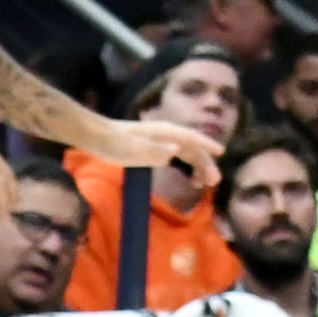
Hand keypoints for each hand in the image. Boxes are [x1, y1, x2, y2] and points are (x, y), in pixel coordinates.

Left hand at [94, 115, 224, 195]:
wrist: (97, 137)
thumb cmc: (113, 142)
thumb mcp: (132, 149)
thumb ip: (154, 150)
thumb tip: (177, 151)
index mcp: (164, 132)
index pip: (191, 138)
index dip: (207, 145)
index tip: (221, 153)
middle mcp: (166, 135)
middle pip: (192, 148)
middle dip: (205, 163)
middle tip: (214, 182)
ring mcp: (161, 141)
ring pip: (187, 153)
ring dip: (198, 166)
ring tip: (204, 184)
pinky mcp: (155, 148)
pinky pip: (178, 157)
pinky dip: (187, 167)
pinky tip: (189, 178)